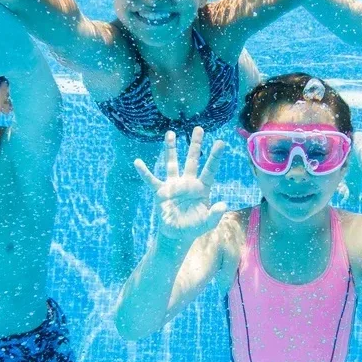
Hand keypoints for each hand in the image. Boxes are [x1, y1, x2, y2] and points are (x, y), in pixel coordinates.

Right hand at [134, 127, 227, 242]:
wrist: (177, 234)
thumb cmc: (194, 226)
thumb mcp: (208, 222)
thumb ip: (215, 214)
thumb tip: (223, 205)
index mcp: (201, 188)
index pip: (209, 170)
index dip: (215, 157)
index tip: (221, 142)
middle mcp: (188, 182)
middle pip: (192, 160)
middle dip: (195, 144)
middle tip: (199, 128)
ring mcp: (174, 185)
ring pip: (172, 163)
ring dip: (171, 149)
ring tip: (170, 133)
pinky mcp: (161, 191)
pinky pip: (151, 180)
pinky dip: (144, 172)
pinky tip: (138, 162)